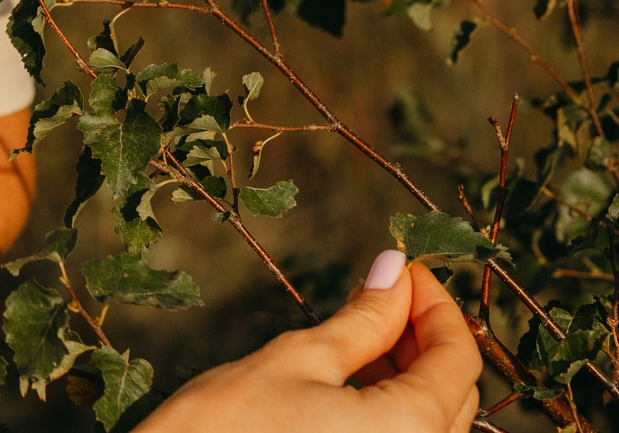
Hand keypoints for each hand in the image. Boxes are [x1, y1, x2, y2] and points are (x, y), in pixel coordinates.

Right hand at [140, 253, 479, 432]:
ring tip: (366, 326)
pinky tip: (355, 373)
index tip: (406, 268)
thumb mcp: (295, 361)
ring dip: (409, 369)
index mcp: (412, 429)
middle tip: (384, 290)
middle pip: (454, 392)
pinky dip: (392, 402)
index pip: (458, 359)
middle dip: (426, 335)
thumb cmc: (225, 430)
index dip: (437, 306)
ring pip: (432, 419)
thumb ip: (361, 321)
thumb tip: (393, 271)